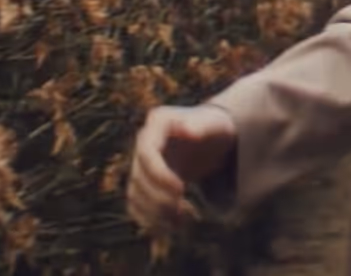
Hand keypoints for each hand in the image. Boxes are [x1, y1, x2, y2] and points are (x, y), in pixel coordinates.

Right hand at [126, 104, 237, 236]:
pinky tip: (173, 226)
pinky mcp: (144, 183)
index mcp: (157, 123)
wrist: (211, 137)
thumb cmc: (215, 127)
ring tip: (181, 222)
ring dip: (154, 213)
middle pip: (138, 177)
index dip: (159, 175)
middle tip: (183, 209)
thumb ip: (202, 126)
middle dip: (158, 198)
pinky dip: (151, 220)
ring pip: (134, 195)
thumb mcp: (215, 124)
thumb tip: (188, 130)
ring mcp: (141, 164)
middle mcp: (143, 143)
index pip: (146, 153)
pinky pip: (137, 206)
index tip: (181, 190)